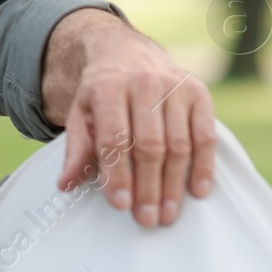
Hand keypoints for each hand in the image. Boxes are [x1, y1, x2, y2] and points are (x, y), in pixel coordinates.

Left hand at [43, 8, 217, 227]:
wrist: (128, 52)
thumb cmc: (102, 92)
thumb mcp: (81, 113)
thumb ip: (77, 149)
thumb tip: (66, 184)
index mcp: (108, 86)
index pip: (114, 137)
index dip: (118, 173)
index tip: (121, 205)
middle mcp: (143, 83)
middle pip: (148, 145)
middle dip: (147, 187)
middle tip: (146, 219)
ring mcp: (174, 87)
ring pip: (178, 144)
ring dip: (174, 184)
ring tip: (167, 214)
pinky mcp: (199, 94)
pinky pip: (206, 136)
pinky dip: (203, 166)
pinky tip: (197, 191)